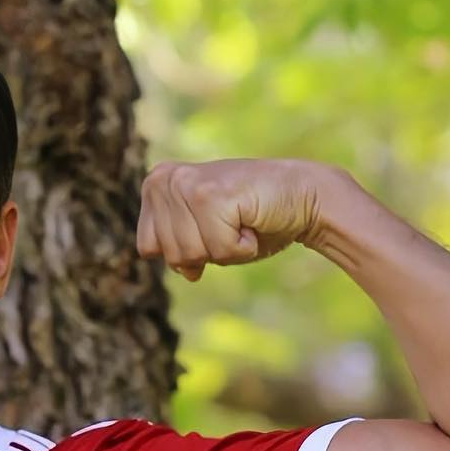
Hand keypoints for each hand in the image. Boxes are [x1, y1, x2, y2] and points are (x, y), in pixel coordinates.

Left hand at [136, 157, 336, 279]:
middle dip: (205, 251)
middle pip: (170, 255)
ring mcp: (187, 184)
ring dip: (223, 250)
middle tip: (230, 223)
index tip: (210, 227)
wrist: (302, 197)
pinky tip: (251, 222)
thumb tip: (184, 271)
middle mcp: (165, 179)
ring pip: (190, 255)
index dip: (183, 252)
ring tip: (240, 221)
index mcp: (156, 184)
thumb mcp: (204, 236)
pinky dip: (241, 248)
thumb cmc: (252, 219)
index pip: (147, 248)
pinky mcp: (211, 195)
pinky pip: (218, 251)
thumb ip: (178, 248)